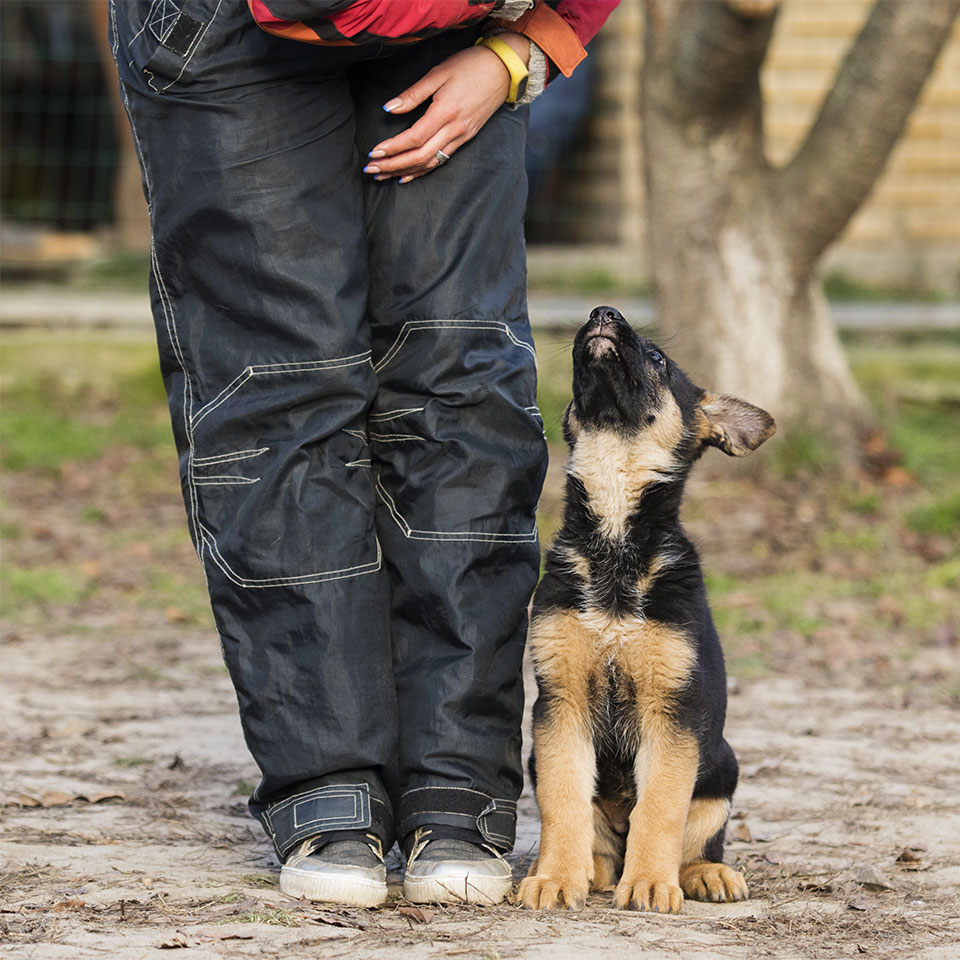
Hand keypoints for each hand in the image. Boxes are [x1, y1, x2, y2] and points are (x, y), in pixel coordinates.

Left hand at [364, 33, 529, 183]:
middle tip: (371, 170)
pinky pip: (441, 160)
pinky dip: (423, 171)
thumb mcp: (438, 73)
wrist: (503, 70)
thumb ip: (413, 94)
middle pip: (419, 157)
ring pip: (430, 163)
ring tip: (383, 176)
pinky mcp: (465, 139)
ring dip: (405, 171)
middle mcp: (454, 130)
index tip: (374, 153)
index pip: (414, 138)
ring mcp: (461, 137)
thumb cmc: (470, 66)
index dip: (392, 148)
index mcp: (445, 112)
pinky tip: (408, 176)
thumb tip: (389, 109)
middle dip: (393, 166)